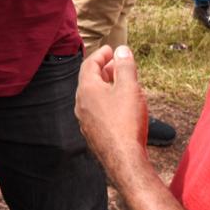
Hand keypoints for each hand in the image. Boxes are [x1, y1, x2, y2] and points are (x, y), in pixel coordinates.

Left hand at [74, 45, 149, 170]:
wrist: (123, 159)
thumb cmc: (126, 121)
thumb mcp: (129, 88)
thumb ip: (124, 66)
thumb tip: (121, 50)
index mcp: (86, 90)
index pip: (89, 64)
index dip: (100, 54)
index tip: (111, 49)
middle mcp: (81, 104)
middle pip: (89, 80)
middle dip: (103, 69)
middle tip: (116, 64)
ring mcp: (85, 120)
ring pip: (93, 97)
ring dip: (105, 86)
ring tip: (120, 83)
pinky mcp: (92, 133)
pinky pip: (97, 111)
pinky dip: (106, 101)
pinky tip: (119, 107)